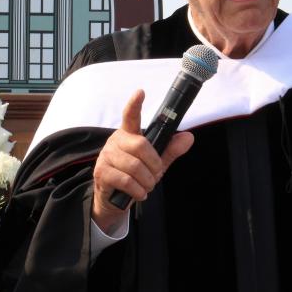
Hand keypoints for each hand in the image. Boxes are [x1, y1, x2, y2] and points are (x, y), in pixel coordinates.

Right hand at [91, 89, 193, 233]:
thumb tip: (189, 137)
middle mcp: (115, 141)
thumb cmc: (135, 176)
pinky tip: (139, 193)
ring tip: (146, 186)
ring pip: (134, 166)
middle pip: (140, 145)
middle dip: (154, 165)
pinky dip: (138, 190)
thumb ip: (170, 150)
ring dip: (147, 181)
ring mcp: (106, 156)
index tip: (141, 92)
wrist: (113, 198)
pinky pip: (126, 180)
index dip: (135, 104)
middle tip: (156, 175)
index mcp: (128, 135)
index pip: (130, 116)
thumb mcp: (155, 164)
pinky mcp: (101, 172)